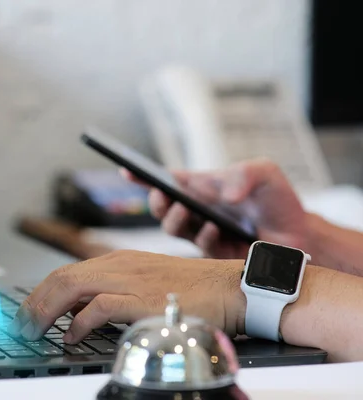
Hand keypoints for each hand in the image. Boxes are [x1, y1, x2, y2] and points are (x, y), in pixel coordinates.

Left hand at [8, 250, 245, 342]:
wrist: (228, 286)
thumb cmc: (190, 288)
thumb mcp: (142, 285)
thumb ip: (110, 295)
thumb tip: (78, 314)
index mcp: (117, 260)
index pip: (67, 272)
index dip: (41, 293)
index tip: (27, 312)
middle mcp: (118, 265)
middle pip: (62, 277)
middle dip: (35, 302)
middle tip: (21, 325)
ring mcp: (130, 279)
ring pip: (73, 287)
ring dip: (47, 310)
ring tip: (33, 330)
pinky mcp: (144, 298)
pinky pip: (102, 307)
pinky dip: (80, 322)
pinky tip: (72, 336)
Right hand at [122, 158, 308, 258]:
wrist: (300, 235)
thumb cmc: (277, 200)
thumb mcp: (265, 173)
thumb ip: (245, 174)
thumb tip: (223, 195)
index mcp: (201, 188)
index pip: (166, 181)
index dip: (143, 177)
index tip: (127, 171)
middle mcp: (197, 210)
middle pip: (161, 208)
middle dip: (156, 201)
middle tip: (163, 196)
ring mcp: (203, 232)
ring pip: (172, 228)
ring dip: (175, 218)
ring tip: (186, 209)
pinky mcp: (214, 253)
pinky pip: (198, 245)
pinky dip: (203, 234)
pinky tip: (215, 227)